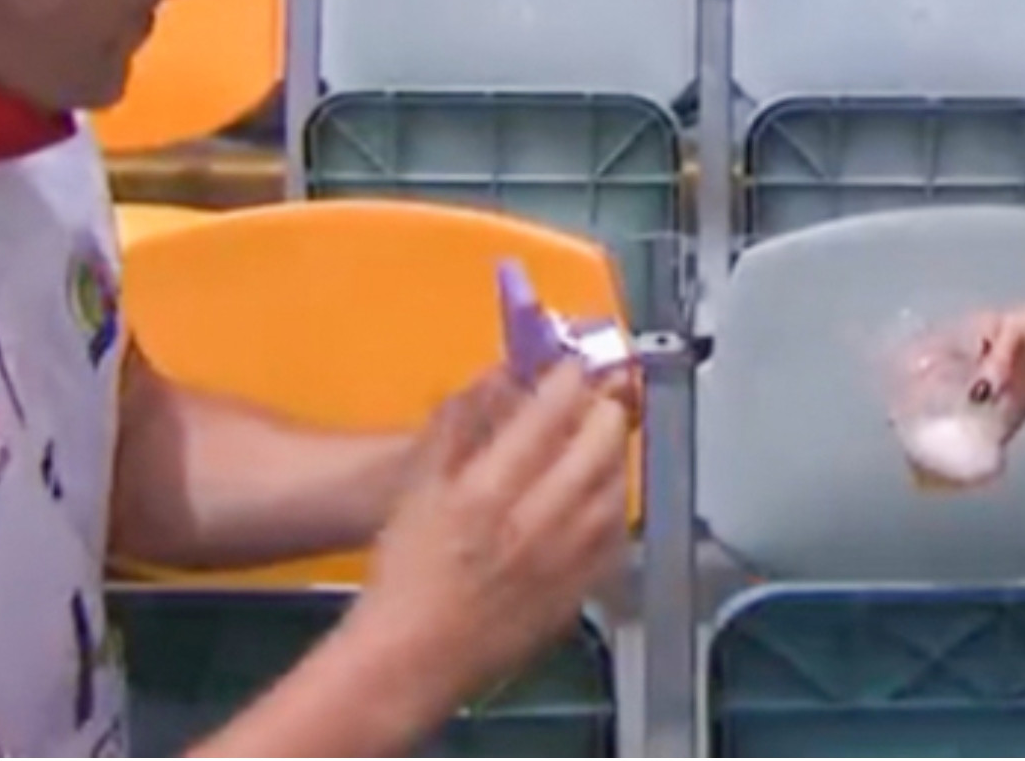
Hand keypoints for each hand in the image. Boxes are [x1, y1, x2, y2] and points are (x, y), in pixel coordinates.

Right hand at [349, 368, 629, 705]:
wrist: (413, 658)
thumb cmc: (407, 570)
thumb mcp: (418, 488)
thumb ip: (458, 424)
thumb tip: (498, 375)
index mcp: (486, 492)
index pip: (548, 415)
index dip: (568, 380)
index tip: (573, 366)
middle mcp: (534, 522)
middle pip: (597, 446)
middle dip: (604, 410)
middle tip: (599, 397)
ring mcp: (565, 561)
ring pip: (616, 487)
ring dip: (615, 455)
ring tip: (603, 440)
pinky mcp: (580, 592)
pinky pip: (617, 534)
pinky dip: (616, 503)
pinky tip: (605, 493)